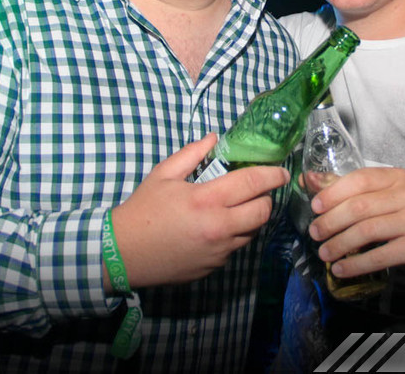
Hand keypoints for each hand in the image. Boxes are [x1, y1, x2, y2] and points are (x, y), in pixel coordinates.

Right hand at [111, 134, 289, 288]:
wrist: (123, 253)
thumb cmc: (142, 210)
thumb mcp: (163, 174)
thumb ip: (192, 154)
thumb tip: (214, 138)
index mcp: (207, 199)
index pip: (253, 183)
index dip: (273, 174)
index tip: (281, 171)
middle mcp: (219, 227)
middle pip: (263, 211)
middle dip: (267, 198)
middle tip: (259, 190)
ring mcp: (219, 251)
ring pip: (253, 232)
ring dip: (252, 218)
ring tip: (238, 208)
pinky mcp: (215, 267)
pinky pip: (235, 248)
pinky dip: (234, 235)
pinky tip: (218, 228)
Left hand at [307, 167, 404, 278]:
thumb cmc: (396, 215)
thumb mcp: (374, 197)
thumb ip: (342, 187)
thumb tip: (307, 179)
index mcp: (395, 177)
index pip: (360, 179)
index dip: (334, 193)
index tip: (315, 207)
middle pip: (360, 207)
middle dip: (332, 221)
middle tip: (314, 234)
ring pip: (367, 231)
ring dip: (340, 244)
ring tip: (324, 254)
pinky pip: (380, 256)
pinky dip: (356, 264)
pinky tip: (340, 270)